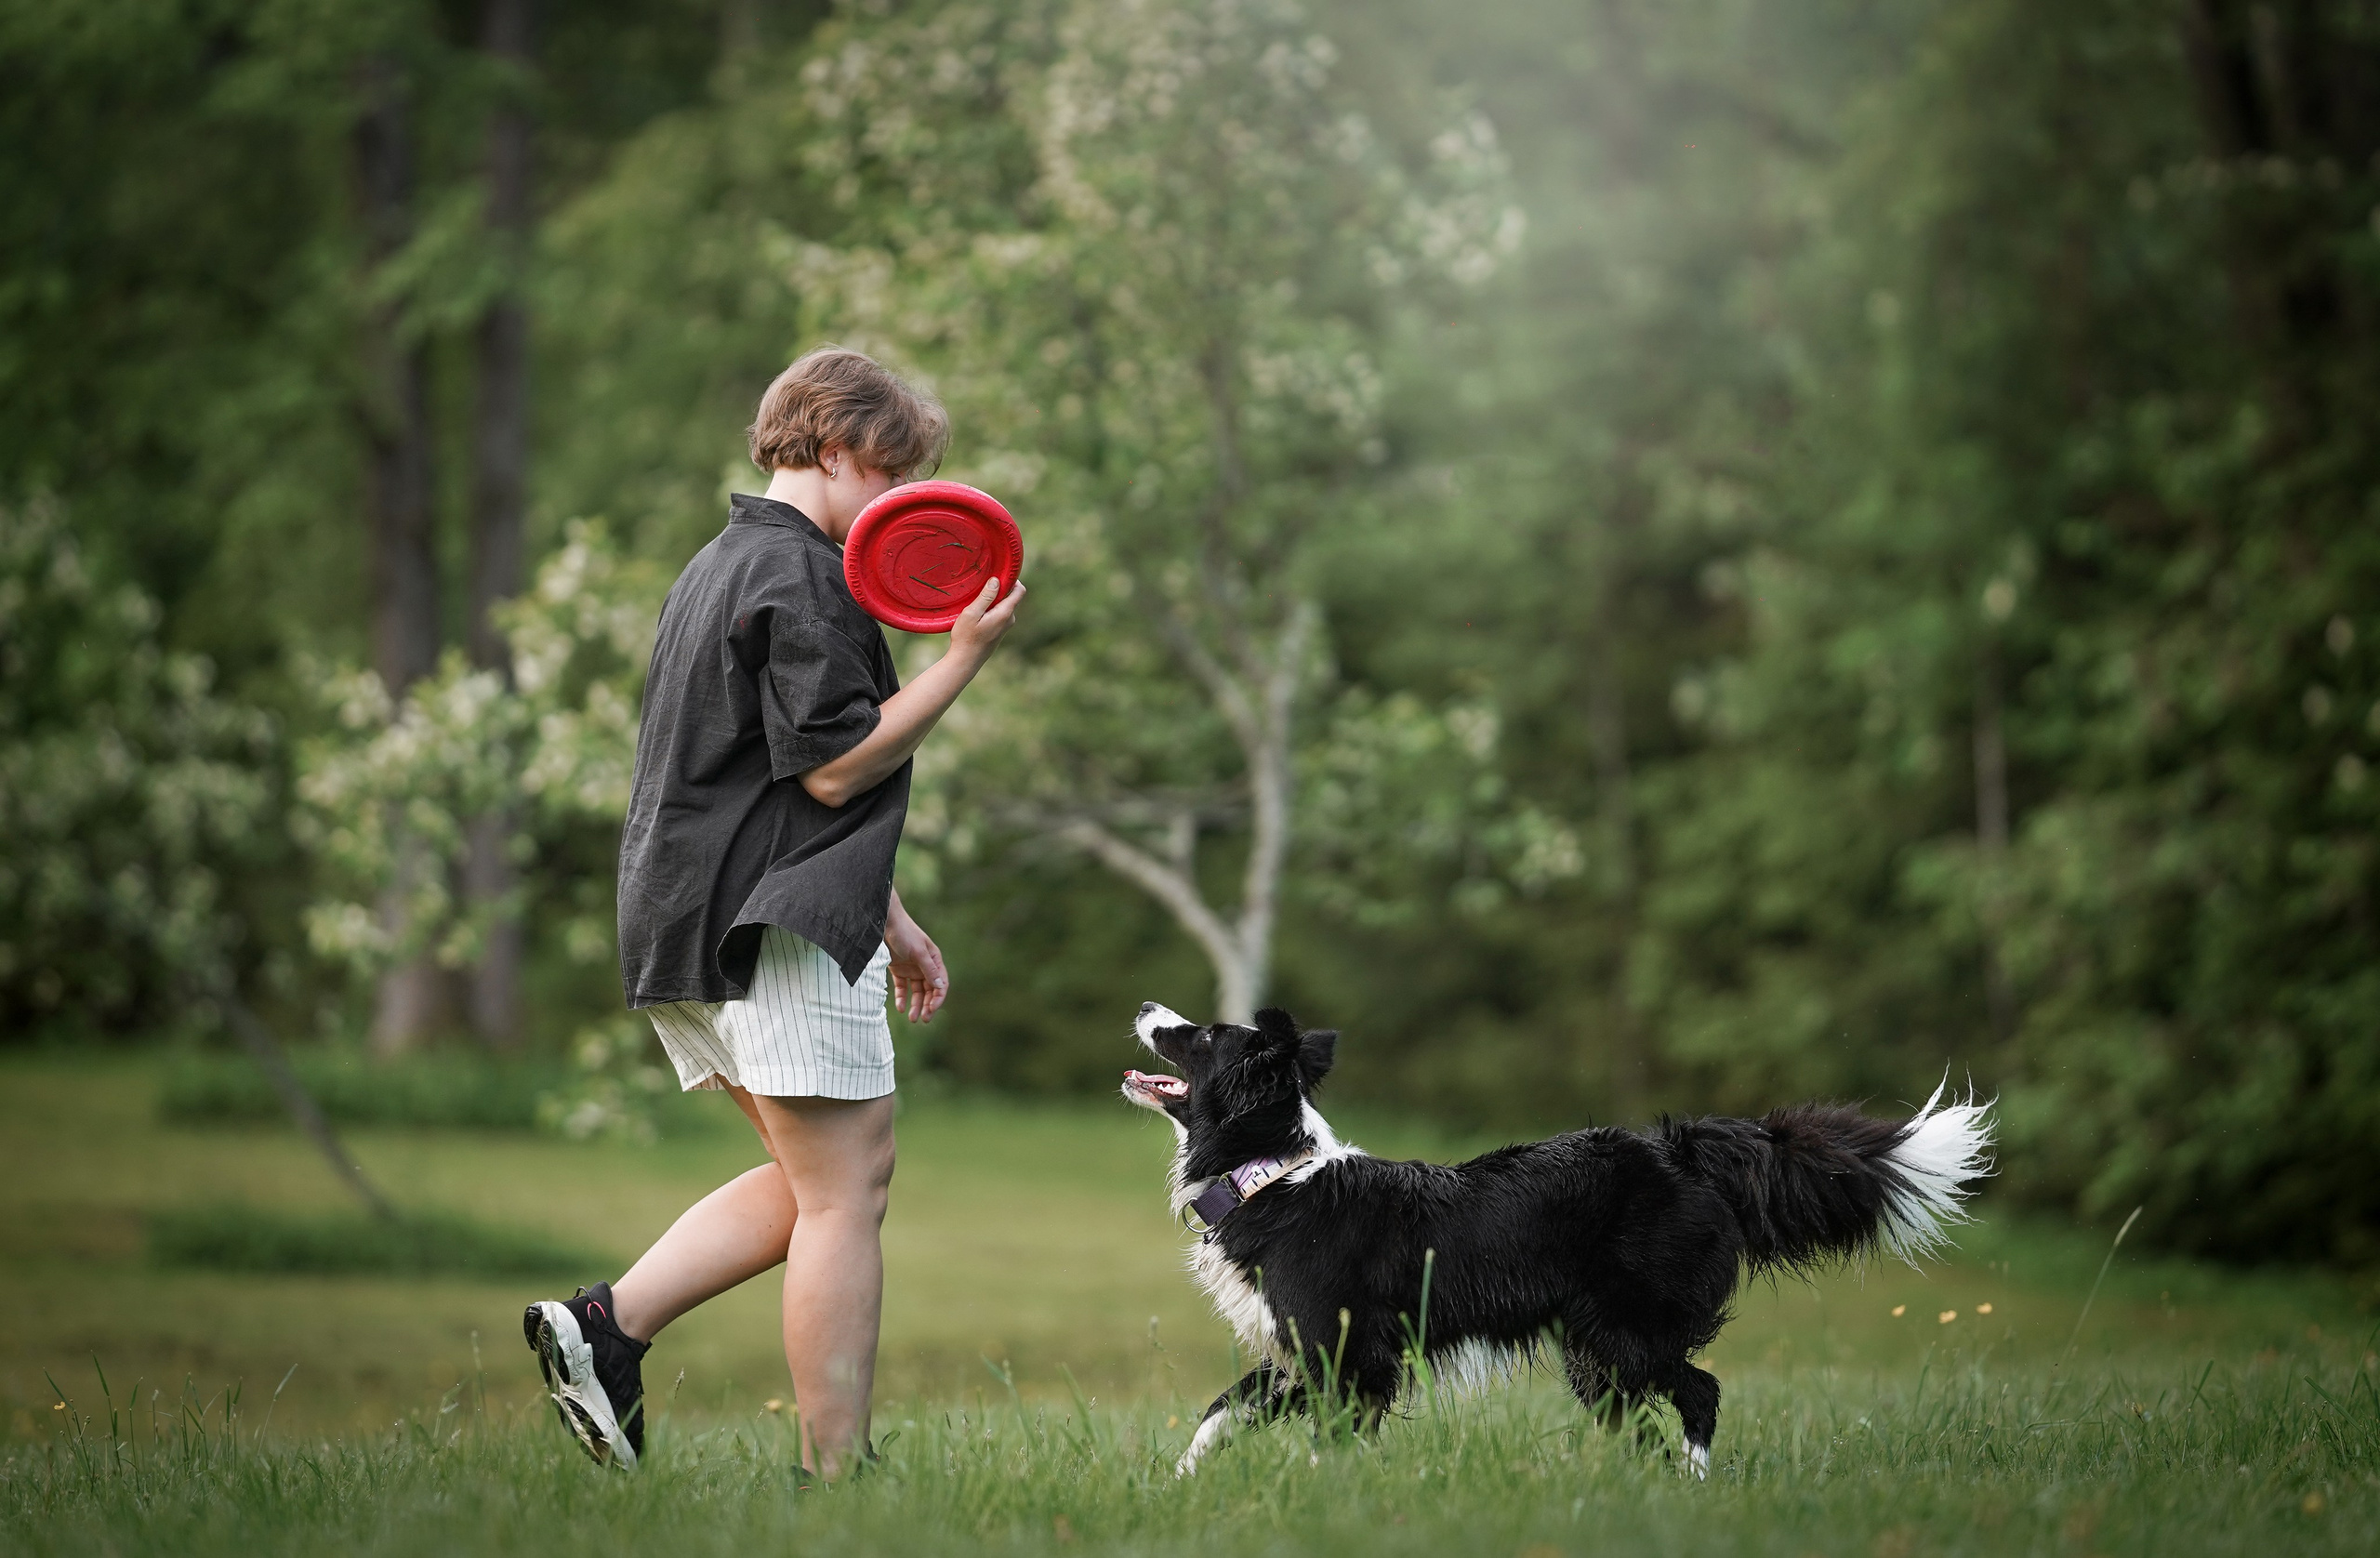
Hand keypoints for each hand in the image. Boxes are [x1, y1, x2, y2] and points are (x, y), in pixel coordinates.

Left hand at [883, 905, 947, 1023]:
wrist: (884, 923)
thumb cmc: (905, 933)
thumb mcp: (918, 952)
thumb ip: (929, 970)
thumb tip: (940, 987)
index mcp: (934, 961)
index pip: (941, 984)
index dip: (938, 998)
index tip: (932, 1009)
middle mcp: (925, 966)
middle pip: (929, 991)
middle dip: (928, 1005)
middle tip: (924, 1019)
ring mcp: (911, 969)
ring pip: (916, 992)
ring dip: (915, 1005)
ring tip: (912, 1018)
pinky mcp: (898, 970)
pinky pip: (902, 988)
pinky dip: (901, 998)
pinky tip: (899, 1007)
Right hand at [948, 575, 1024, 664]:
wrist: (966, 661)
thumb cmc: (966, 637)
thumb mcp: (972, 613)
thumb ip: (986, 597)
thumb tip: (997, 580)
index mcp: (1005, 613)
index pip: (1020, 590)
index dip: (1013, 579)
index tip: (998, 574)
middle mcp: (1010, 619)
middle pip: (1011, 596)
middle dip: (999, 589)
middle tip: (981, 587)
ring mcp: (1005, 626)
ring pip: (1004, 605)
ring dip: (993, 600)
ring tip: (976, 601)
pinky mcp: (999, 631)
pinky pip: (999, 613)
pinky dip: (991, 609)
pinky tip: (977, 613)